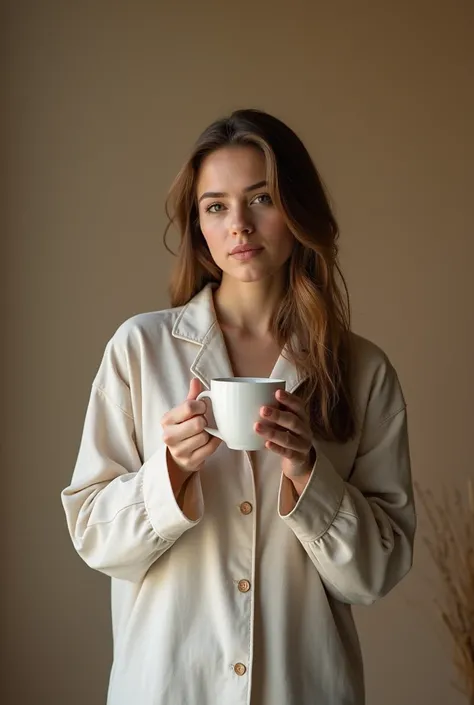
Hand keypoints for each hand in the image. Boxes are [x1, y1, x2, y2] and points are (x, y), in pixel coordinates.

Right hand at [161, 378, 220, 494]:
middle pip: (198, 423)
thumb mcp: (183, 412)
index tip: (202, 408)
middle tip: (204, 422)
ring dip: (209, 434)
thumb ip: (191, 396)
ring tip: (204, 432)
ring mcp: (178, 451)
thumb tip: (195, 380)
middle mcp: (168, 436)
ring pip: (204, 437)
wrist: (177, 457)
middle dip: (204, 421)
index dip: (201, 406)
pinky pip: (210, 448)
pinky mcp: (190, 462)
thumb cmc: (183, 429)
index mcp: (166, 420)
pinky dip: (214, 443)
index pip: (189, 407)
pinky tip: (210, 440)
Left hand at [254, 389, 314, 494]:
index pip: (298, 405)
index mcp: (302, 417)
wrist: (298, 460)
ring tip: (257, 427)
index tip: (277, 392)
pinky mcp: (298, 458)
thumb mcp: (283, 422)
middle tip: (262, 410)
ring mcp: (302, 445)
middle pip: (293, 421)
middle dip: (278, 415)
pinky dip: (276, 448)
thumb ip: (273, 411)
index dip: (289, 399)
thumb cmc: (286, 434)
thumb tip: (247, 398)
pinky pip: (287, 453)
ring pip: (288, 438)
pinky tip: (266, 444)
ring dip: (272, 432)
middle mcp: (305, 430)